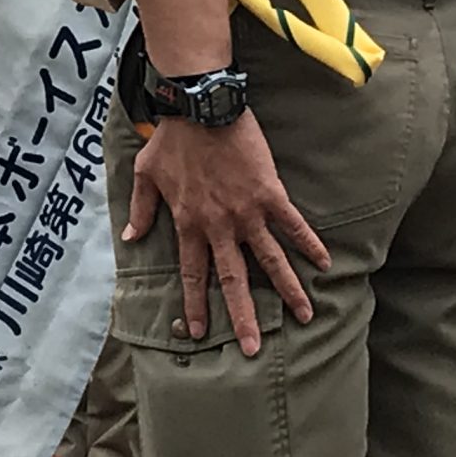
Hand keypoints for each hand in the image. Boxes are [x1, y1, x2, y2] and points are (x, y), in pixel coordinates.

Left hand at [123, 114, 330, 355]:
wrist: (201, 108)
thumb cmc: (171, 139)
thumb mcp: (145, 175)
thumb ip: (141, 210)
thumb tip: (130, 236)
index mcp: (189, 225)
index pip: (195, 276)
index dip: (198, 306)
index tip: (201, 334)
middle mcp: (219, 227)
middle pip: (234, 280)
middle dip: (245, 317)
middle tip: (254, 349)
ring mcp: (247, 213)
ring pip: (270, 261)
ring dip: (288, 291)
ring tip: (305, 316)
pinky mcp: (270, 194)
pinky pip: (293, 225)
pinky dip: (309, 244)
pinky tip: (325, 264)